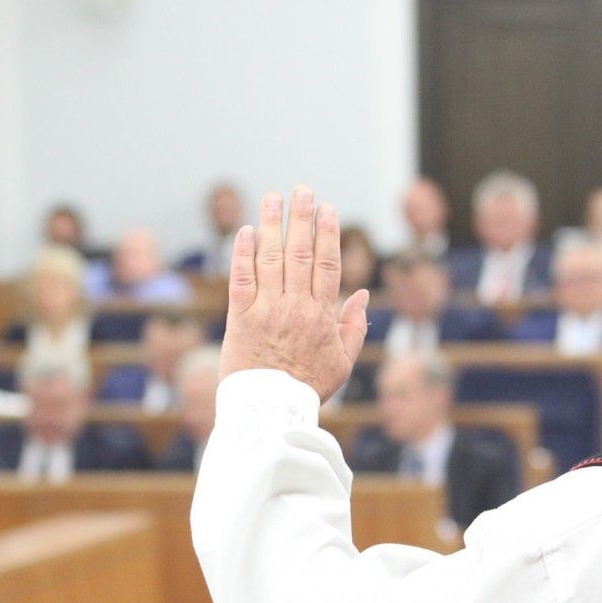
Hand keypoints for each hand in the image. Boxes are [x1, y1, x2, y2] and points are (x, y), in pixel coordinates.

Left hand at [219, 187, 369, 400]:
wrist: (270, 413)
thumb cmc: (307, 389)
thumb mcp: (341, 363)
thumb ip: (354, 328)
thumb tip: (362, 294)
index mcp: (322, 316)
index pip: (327, 264)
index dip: (327, 232)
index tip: (327, 208)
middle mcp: (295, 307)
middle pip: (300, 253)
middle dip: (301, 217)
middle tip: (302, 190)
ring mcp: (266, 311)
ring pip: (270, 258)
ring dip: (272, 224)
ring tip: (273, 198)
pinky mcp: (239, 319)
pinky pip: (241, 279)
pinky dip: (243, 253)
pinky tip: (246, 232)